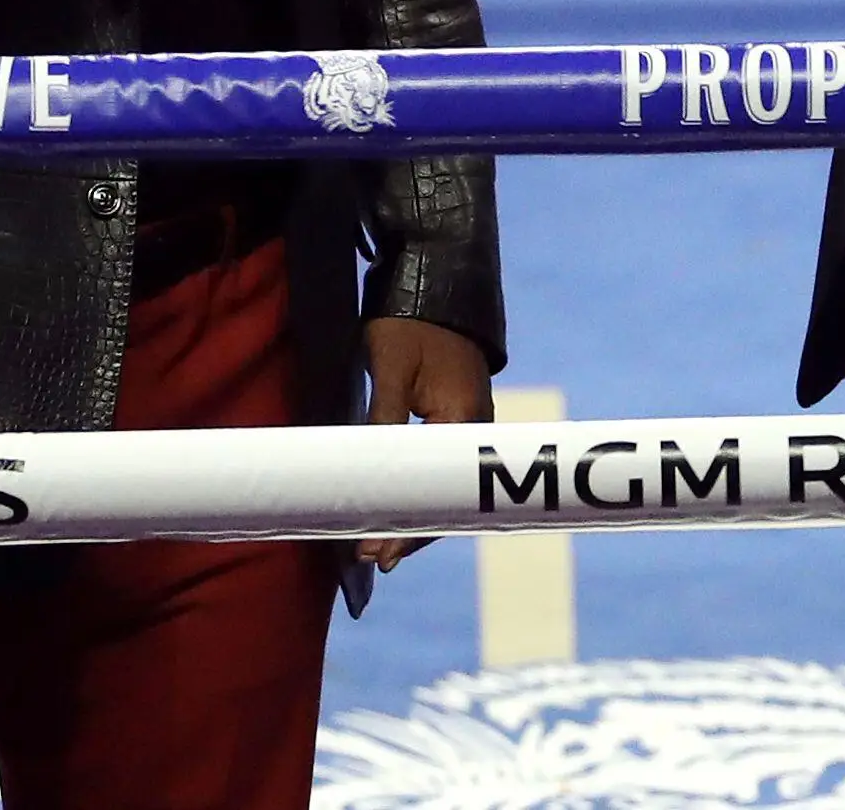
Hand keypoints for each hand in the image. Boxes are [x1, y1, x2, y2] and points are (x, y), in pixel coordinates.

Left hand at [357, 317, 494, 568]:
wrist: (436, 284)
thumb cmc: (408, 324)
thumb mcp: (389, 372)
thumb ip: (383, 423)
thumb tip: (369, 477)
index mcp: (462, 419)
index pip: (437, 490)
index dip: (407, 527)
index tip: (377, 555)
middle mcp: (475, 426)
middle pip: (448, 494)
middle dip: (412, 528)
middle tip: (372, 559)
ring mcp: (471, 420)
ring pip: (446, 480)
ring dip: (417, 509)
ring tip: (381, 540)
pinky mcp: (460, 411)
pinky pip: (443, 461)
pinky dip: (422, 485)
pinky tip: (400, 499)